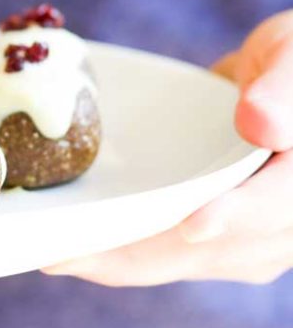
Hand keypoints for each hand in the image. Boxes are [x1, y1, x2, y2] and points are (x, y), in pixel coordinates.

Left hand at [43, 11, 292, 285]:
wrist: (282, 86)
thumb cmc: (290, 64)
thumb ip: (284, 88)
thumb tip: (261, 122)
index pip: (279, 204)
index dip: (235, 214)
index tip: (193, 223)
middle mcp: (281, 224)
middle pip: (212, 249)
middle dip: (138, 254)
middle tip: (66, 255)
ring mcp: (247, 237)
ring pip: (183, 260)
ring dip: (121, 262)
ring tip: (57, 257)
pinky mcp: (213, 237)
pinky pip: (168, 254)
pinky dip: (124, 255)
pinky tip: (80, 251)